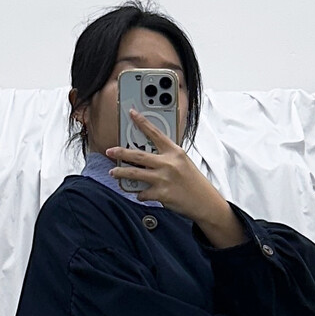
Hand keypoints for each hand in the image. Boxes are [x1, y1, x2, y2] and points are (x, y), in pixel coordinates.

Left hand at [106, 108, 226, 225]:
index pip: (155, 133)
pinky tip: (141, 194)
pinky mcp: (161, 194)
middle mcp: (167, 163)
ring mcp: (163, 179)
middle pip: (138, 155)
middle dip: (121, 152)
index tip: (132, 114)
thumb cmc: (194, 182)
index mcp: (174, 152)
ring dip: (121, 172)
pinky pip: (143, 193)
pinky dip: (140, 194)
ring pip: (135, 173)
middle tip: (110, 151)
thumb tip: (147, 157)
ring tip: (113, 172)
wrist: (204, 202)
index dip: (142, 122)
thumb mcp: (183, 162)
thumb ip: (167, 157)